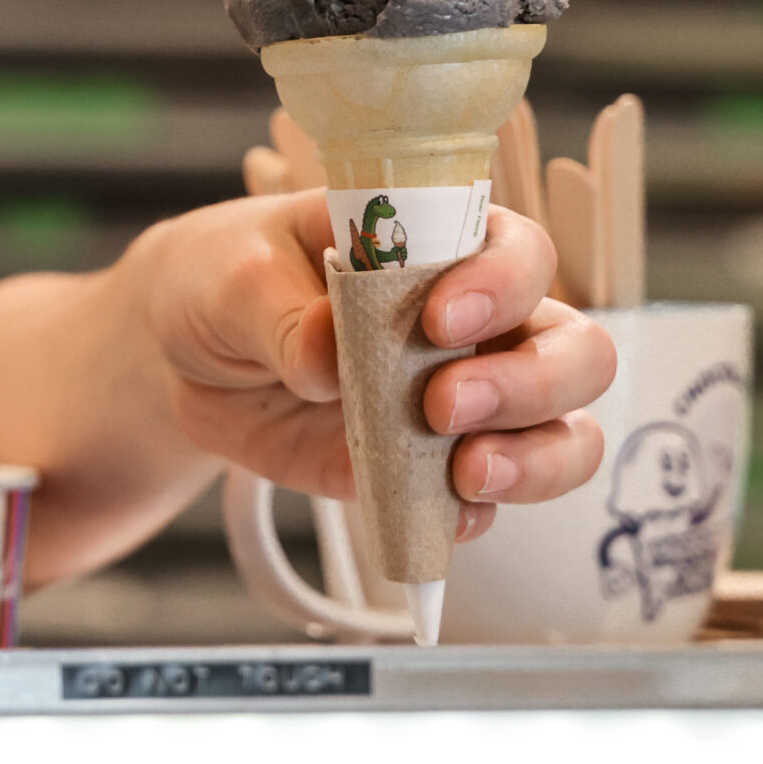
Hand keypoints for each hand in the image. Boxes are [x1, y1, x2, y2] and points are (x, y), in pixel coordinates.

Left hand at [129, 193, 613, 539]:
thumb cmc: (228, 281)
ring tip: (467, 474)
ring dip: (534, 459)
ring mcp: (466, 407)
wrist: (186, 358)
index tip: (442, 321)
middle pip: (576, 350)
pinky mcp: (430, 475)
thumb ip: (281, 311)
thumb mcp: (233, 276)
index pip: (520, 252)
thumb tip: (327, 357)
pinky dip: (480, 515)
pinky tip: (446, 516)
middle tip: (443, 405)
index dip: (502, 284)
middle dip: (531, 383)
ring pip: (563, 434)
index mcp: (441, 247)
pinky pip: (489, 503)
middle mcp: (480, 326)